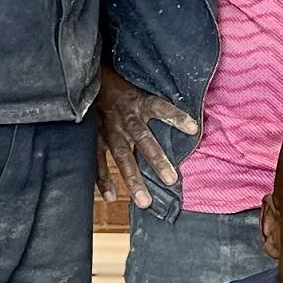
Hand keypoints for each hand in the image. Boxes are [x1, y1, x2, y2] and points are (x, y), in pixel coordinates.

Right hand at [96, 64, 197, 204]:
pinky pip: (98, 161)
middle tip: (171, 180)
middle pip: (143, 139)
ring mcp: (109, 130)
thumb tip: (190, 120)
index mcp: (139, 103)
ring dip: (133, 179)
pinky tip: (112, 198)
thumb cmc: (122, 89)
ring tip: (144, 201)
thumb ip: (156, 105)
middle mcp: (125, 118)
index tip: (194, 129)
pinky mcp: (95, 138)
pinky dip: (103, 180)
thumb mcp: (140, 88)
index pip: (160, 108)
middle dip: (157, 160)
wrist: (89, 81)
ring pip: (122, 156)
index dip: (176, 117)